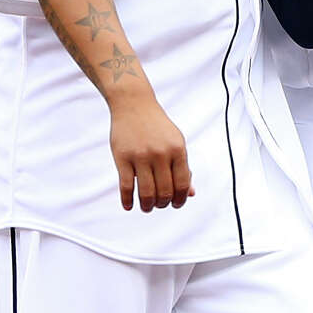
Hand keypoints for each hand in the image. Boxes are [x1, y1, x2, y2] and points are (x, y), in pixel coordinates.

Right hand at [108, 90, 194, 211]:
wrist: (134, 105)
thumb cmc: (158, 127)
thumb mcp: (176, 142)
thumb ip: (183, 167)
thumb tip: (190, 194)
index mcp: (178, 149)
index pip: (182, 184)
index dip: (180, 199)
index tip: (176, 204)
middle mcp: (161, 154)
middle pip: (164, 192)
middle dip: (163, 204)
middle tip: (159, 205)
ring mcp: (141, 156)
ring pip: (146, 193)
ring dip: (147, 206)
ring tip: (147, 207)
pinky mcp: (122, 158)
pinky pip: (126, 187)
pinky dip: (128, 201)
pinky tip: (129, 206)